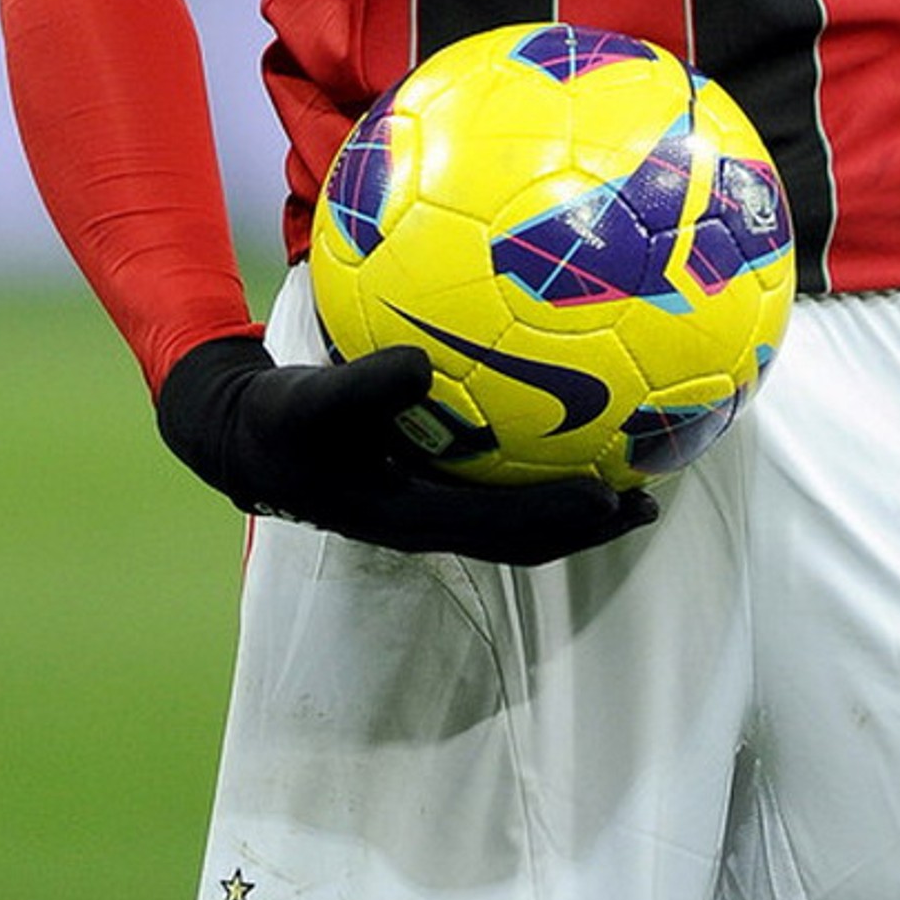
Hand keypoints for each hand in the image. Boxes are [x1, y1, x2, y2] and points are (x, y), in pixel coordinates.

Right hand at [157, 334, 657, 565]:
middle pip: (526, 535)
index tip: (612, 497)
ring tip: (628, 469)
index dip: (559, 518)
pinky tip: (560, 421)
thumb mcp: (311, 404)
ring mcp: (431, 507)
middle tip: (649, 497)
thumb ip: (361, 389)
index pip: (503, 528)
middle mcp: (431, 521)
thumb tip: (417, 363)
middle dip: (588, 523)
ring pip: (516, 515)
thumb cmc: (282, 423)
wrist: (250, 440)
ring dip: (571, 502)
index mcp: (412, 517)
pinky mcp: (426, 483)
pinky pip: (495, 480)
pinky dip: (535, 464)